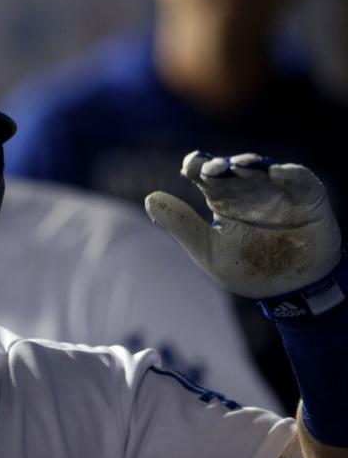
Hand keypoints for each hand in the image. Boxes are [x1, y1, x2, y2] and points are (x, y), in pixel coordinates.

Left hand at [145, 151, 341, 298]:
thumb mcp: (209, 251)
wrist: (292, 293)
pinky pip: (301, 181)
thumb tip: (150, 198)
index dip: (196, 165)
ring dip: (251, 164)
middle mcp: (248, 190)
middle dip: (220, 165)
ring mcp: (278, 192)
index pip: (205, 173)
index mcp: (223, 198)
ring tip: (239, 166)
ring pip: (263, 169)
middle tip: (210, 169)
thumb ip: (182, 225)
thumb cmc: (248, 269)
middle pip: (231, 167)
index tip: (189, 168)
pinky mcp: (308, 199)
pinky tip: (278, 173)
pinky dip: (291, 174)